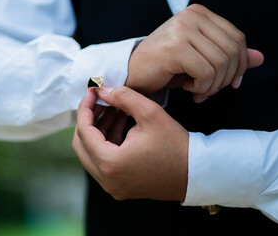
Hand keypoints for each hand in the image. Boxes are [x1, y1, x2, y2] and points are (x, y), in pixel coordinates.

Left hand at [72, 86, 188, 200]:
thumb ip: (123, 97)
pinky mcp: (120, 186)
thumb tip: (102, 90)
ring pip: (92, 154)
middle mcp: (107, 179)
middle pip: (82, 145)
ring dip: (99, 130)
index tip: (92, 92)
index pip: (84, 131)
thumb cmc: (176, 146)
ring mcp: (112, 186)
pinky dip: (107, 143)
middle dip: (89, 119)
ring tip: (114, 110)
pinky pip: (104, 162)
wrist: (196, 173)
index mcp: (111, 163)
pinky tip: (120, 124)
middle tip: (100, 102)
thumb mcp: (150, 114)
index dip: (85, 107)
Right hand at [126, 4, 263, 102]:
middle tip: (210, 91)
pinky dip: (202, 87)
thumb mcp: (201, 60)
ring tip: (199, 91)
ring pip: (220, 63)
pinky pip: (206, 72)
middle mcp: (191, 17)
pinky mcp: (175, 48)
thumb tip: (260, 58)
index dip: (240, 64)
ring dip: (213, 86)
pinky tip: (189, 88)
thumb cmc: (164, 67)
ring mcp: (182, 30)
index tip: (232, 83)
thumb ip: (230, 57)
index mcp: (199, 14)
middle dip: (226, 78)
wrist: (132, 73)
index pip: (237, 38)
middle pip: (232, 50)